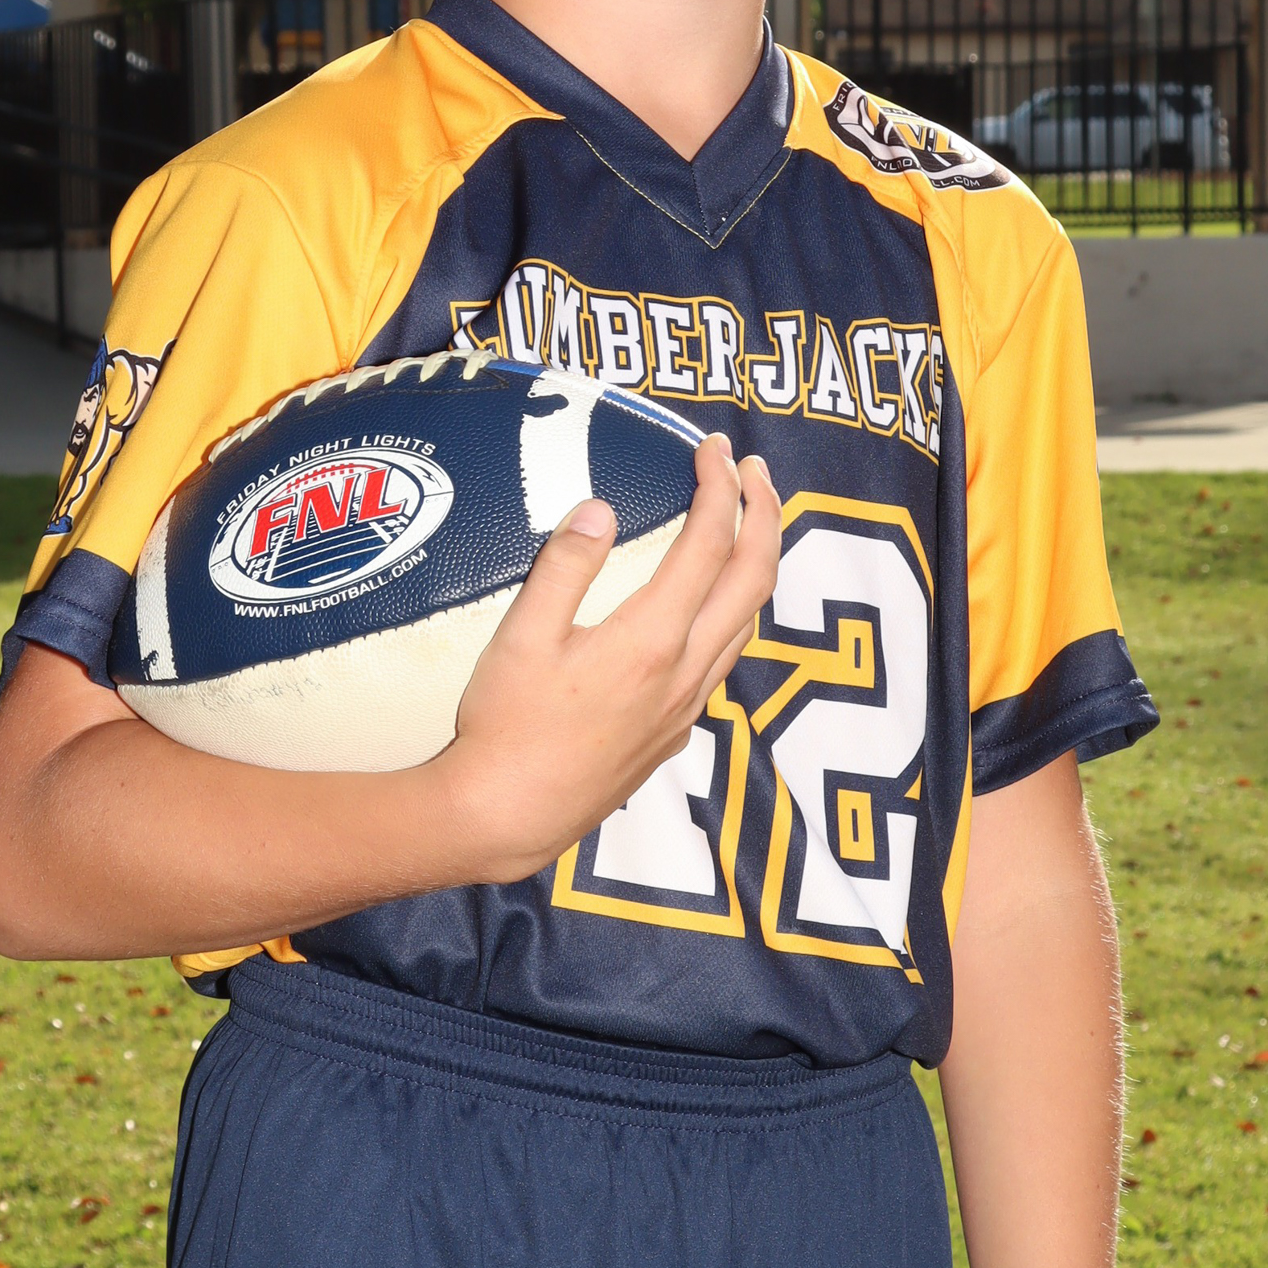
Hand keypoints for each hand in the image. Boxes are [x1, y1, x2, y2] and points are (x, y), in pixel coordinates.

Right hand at [440, 433, 779, 883]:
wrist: (507, 817)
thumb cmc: (503, 727)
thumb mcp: (520, 638)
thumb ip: (564, 566)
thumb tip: (600, 507)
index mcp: (651, 640)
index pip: (709, 545)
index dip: (720, 488)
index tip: (713, 449)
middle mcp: (684, 673)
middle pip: (754, 580)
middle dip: (764, 515)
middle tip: (751, 469)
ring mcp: (685, 708)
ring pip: (747, 624)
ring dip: (755, 565)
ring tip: (745, 525)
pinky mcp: (673, 733)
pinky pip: (724, 660)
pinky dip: (732, 612)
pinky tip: (706, 607)